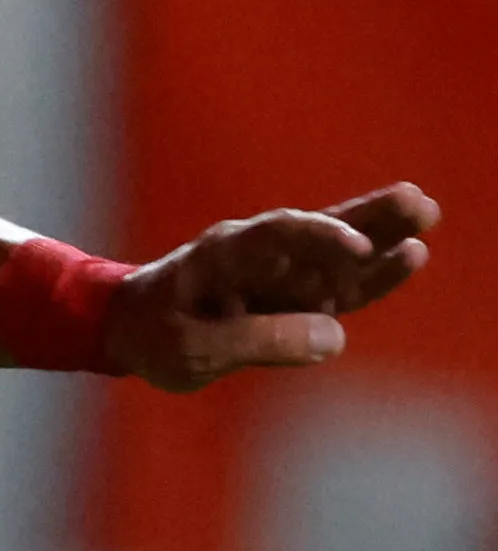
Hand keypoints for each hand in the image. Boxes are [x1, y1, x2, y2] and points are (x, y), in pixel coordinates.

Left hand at [108, 183, 438, 392]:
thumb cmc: (150, 333)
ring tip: (425, 214)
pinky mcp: (290, 295)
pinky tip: (409, 255)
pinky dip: (369, 274)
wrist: (125, 328)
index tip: (357, 248)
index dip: (318, 239)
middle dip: (366, 218)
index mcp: (222, 254)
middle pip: (317, 232)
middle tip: (416, 202)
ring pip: (336, 253)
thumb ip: (259, 340)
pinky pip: (336, 284)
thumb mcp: (191, 348)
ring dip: (380, 236)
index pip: (276, 236)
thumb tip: (334, 335)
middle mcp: (256, 254)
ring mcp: (276, 272)